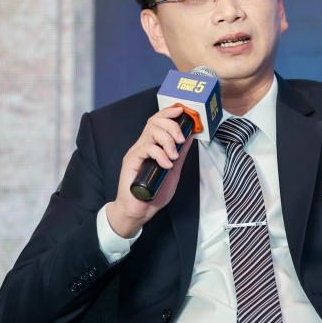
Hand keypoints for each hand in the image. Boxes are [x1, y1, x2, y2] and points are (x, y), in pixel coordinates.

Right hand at [106, 106, 194, 236]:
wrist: (139, 210)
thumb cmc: (154, 192)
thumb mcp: (173, 170)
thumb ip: (180, 154)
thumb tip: (190, 138)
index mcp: (152, 145)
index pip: (157, 121)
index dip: (168, 113)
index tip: (181, 111)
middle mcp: (143, 145)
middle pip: (154, 122)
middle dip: (172, 126)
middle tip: (181, 139)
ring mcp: (136, 152)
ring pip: (152, 132)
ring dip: (167, 141)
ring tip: (173, 156)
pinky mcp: (131, 161)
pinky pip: (147, 148)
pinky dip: (160, 155)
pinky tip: (166, 165)